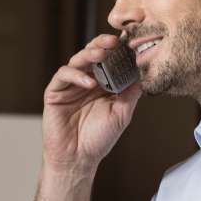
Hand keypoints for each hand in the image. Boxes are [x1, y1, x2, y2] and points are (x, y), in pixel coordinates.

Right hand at [42, 34, 141, 174]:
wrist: (77, 159)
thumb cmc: (98, 139)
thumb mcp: (122, 114)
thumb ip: (130, 93)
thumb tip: (145, 73)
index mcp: (102, 85)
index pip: (109, 60)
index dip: (118, 50)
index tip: (130, 42)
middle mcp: (86, 81)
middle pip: (92, 54)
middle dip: (103, 44)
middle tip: (114, 40)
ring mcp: (69, 86)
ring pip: (77, 60)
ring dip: (89, 54)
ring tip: (102, 54)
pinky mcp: (54, 92)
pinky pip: (63, 75)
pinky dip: (76, 76)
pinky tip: (89, 83)